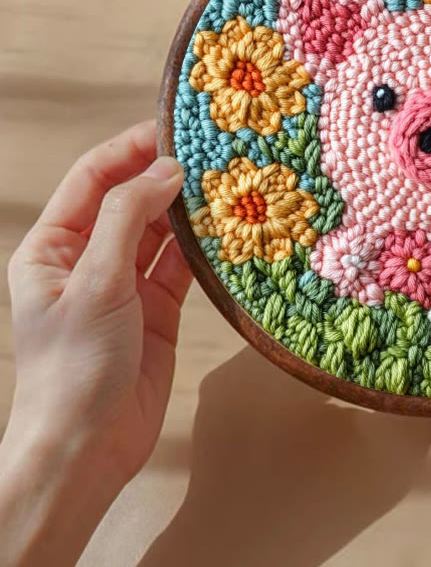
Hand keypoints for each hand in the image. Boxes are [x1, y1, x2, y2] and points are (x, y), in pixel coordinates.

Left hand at [1, 120, 191, 566]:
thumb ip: (129, 221)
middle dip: (167, 176)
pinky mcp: (157, 309)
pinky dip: (204, 248)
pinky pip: (182, 266)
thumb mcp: (95, 285)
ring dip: (190, 211)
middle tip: (213, 153)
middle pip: (131, 200)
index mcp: (54, 246)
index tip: (173, 128)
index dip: (130, 149)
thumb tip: (167, 171)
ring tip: (228, 185)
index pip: (94, 179)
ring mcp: (125, 283)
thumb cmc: (74, 368)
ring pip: (161, 232)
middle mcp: (89, 258)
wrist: (88, 449)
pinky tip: (229, 230)